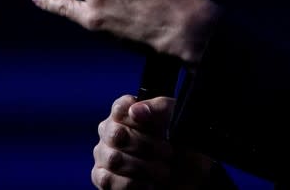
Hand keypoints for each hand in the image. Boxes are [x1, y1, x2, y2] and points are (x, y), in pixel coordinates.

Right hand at [92, 94, 213, 189]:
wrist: (186, 171)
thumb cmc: (177, 139)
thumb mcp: (175, 117)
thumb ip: (157, 108)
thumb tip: (135, 110)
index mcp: (125, 113)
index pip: (120, 108)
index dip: (136, 117)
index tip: (155, 124)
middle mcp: (110, 131)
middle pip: (117, 135)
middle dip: (147, 145)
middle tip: (168, 152)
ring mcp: (104, 155)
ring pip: (114, 160)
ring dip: (143, 167)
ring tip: (163, 171)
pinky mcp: (103, 178)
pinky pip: (108, 180)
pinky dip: (131, 184)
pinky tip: (149, 183)